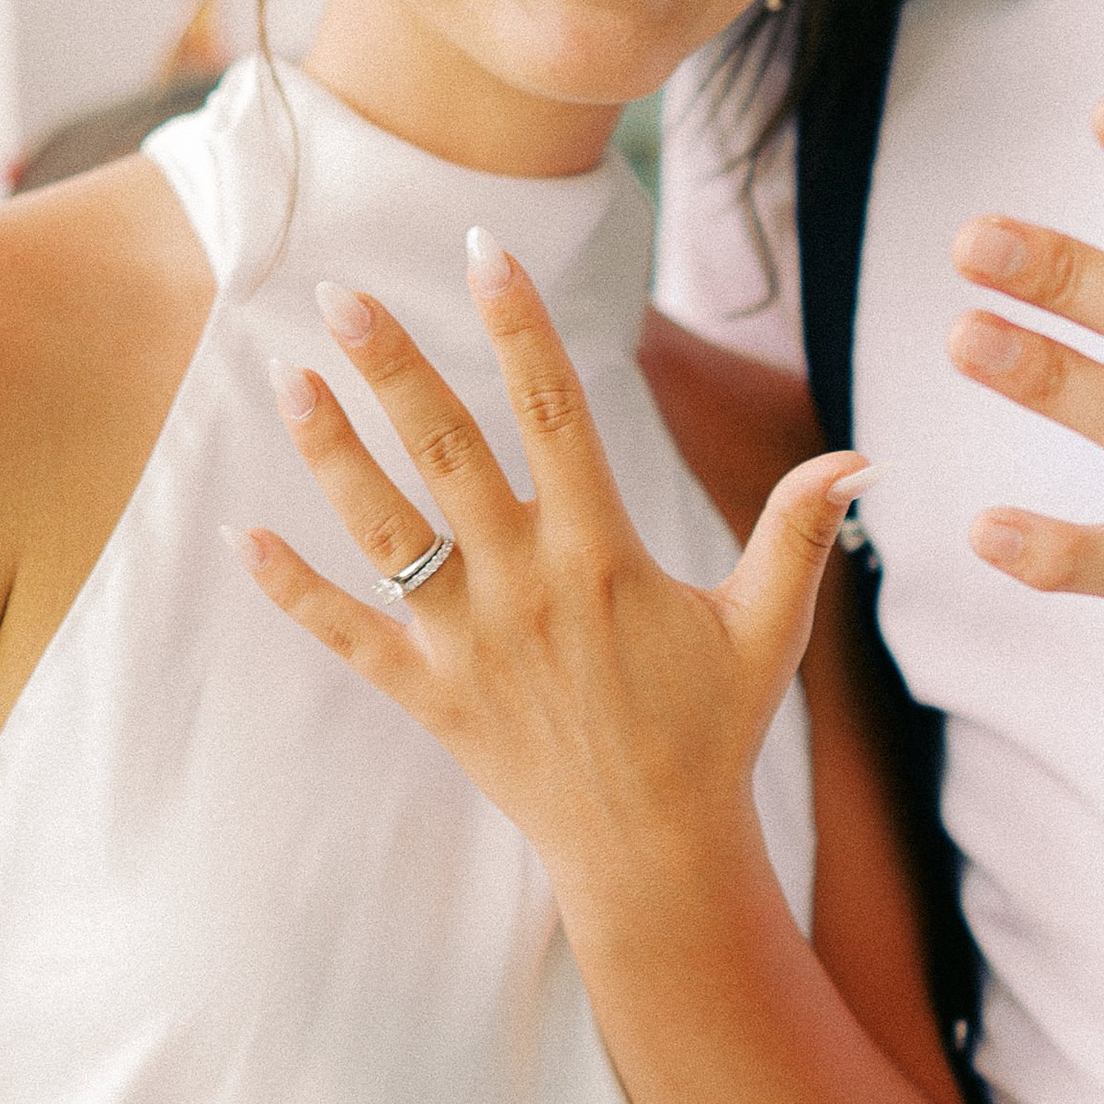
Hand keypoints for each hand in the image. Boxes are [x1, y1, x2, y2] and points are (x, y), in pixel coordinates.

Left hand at [232, 236, 862, 894]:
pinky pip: (349, 636)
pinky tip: (242, 537)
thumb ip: (799, 531)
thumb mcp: (768, 627)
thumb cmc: (711, 731)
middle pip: (448, 454)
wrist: (653, 853)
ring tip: (289, 378)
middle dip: (394, 369)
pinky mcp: (431, 695)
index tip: (487, 250)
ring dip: (333, 454)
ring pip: (386, 531)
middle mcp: (525, 588)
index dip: (521, 326)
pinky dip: (293, 591)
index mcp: (603, 556)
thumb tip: (860, 457)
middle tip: (342, 293)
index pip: (553, 413)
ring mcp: (469, 643)